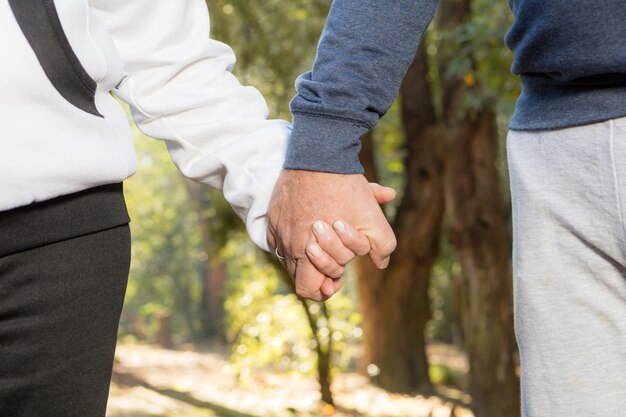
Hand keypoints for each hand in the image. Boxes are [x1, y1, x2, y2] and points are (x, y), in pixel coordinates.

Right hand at [267, 170, 396, 300]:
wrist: (318, 154)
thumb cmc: (345, 187)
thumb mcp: (373, 218)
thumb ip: (382, 246)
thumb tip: (381, 262)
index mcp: (308, 251)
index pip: (307, 289)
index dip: (324, 289)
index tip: (337, 278)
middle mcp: (288, 244)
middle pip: (299, 275)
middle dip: (319, 271)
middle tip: (336, 257)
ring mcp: (278, 228)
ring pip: (289, 256)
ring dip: (307, 254)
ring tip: (325, 238)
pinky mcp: (273, 214)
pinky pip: (279, 238)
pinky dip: (293, 238)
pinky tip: (308, 224)